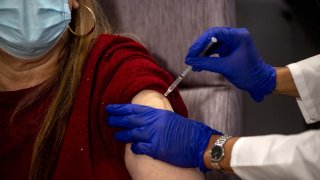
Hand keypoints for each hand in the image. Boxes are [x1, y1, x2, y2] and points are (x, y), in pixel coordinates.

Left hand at [106, 104, 221, 171]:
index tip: (110, 108)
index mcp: (156, 113)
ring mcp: (152, 136)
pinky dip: (134, 147)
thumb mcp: (170, 118)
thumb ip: (155, 117)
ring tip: (116, 135)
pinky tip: (132, 148)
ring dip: (121, 135)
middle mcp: (152, 123)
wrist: (198, 142)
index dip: (119, 108)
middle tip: (108, 119)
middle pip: (128, 120)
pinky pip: (139, 147)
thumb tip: (144, 118)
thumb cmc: (186, 130)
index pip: (132, 109)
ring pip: (130, 134)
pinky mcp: (154, 149)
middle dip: (116, 120)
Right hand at [185, 27, 275, 101]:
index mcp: (238, 36)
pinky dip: (206, 58)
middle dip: (199, 48)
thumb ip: (206, 63)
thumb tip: (191, 61)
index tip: (192, 52)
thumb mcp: (225, 68)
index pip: (215, 33)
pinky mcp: (228, 50)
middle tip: (190, 57)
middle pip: (211, 38)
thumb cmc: (249, 74)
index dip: (201, 42)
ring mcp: (231, 43)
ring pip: (211, 45)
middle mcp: (235, 37)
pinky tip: (199, 65)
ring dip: (201, 54)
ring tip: (193, 63)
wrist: (259, 82)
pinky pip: (214, 51)